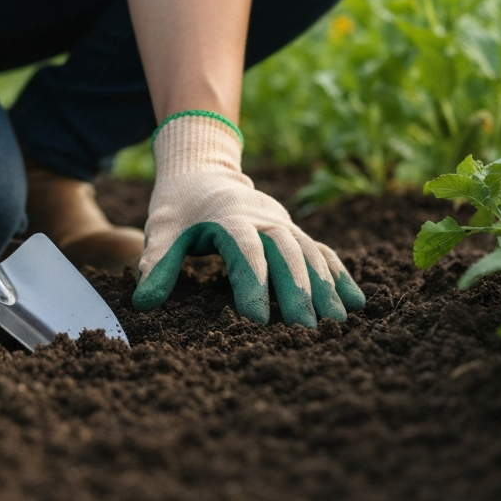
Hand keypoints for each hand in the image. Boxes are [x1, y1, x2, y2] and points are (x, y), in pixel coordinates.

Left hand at [133, 113, 363, 325]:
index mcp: (230, 217)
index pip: (245, 253)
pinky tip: (356, 302)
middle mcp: (263, 218)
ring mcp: (282, 223)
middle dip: (298, 292)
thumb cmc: (180, 205)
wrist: (202, 170)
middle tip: (305, 331)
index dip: (253, 285)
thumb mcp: (162, 228)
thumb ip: (156, 262)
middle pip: (286, 254)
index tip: (257, 320)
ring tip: (336, 323)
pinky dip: (339, 274)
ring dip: (324, 287)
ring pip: (309, 253)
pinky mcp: (292, 230)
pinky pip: (320, 251)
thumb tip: (144, 302)